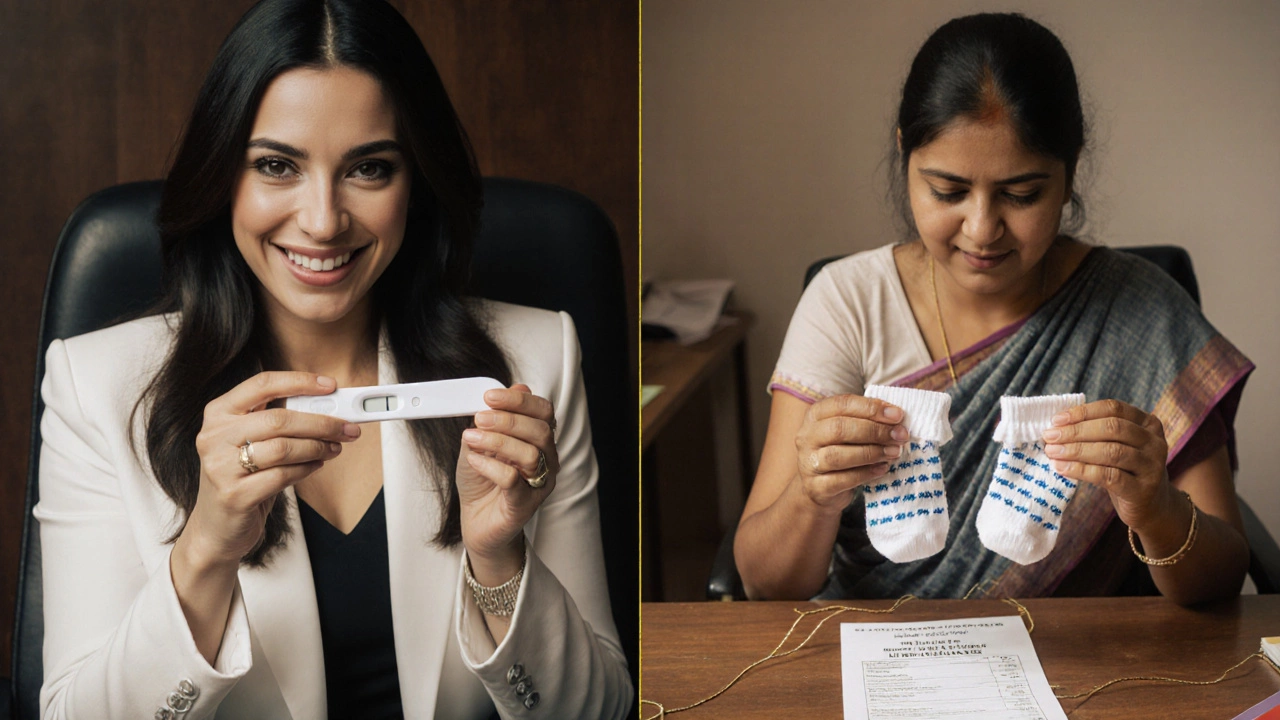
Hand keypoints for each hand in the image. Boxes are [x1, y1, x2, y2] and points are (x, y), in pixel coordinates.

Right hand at [181, 372, 358, 566]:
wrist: (216, 526)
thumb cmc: (241, 476)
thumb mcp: (251, 441)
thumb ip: (279, 422)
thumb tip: (328, 407)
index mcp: (219, 413)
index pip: (263, 385)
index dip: (300, 382)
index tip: (331, 385)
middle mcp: (214, 436)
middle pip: (279, 419)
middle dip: (321, 423)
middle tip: (347, 427)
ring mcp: (220, 466)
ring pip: (284, 448)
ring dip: (318, 447)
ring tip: (334, 448)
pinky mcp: (233, 495)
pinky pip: (282, 476)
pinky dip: (307, 469)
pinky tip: (316, 465)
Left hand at [457, 383, 557, 583]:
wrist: (476, 522)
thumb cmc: (482, 482)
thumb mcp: (479, 443)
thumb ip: (492, 419)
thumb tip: (509, 389)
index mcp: (539, 441)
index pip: (543, 412)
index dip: (519, 400)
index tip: (490, 397)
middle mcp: (546, 460)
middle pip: (540, 430)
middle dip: (508, 419)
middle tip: (480, 418)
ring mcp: (538, 483)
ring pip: (530, 454)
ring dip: (497, 441)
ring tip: (472, 439)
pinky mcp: (524, 504)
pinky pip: (513, 479)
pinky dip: (490, 466)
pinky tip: (474, 461)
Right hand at [793, 394, 908, 510]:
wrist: (819, 489)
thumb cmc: (839, 451)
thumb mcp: (847, 431)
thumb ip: (866, 420)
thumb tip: (896, 416)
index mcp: (815, 415)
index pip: (842, 404)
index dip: (871, 408)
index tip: (898, 415)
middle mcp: (807, 437)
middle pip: (839, 428)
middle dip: (875, 431)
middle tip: (900, 435)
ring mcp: (808, 463)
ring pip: (838, 455)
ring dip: (871, 452)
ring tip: (894, 452)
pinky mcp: (816, 487)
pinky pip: (842, 479)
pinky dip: (866, 473)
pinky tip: (882, 469)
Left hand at [1041, 399, 1172, 531]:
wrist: (1152, 507)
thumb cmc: (1126, 470)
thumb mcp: (1117, 446)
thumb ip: (1096, 433)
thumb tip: (1056, 427)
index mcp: (1148, 423)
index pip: (1113, 408)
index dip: (1083, 412)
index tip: (1056, 420)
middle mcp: (1154, 442)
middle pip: (1112, 428)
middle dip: (1076, 431)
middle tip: (1049, 436)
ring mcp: (1152, 466)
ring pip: (1111, 451)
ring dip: (1076, 450)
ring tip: (1052, 452)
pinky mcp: (1143, 490)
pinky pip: (1109, 476)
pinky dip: (1082, 470)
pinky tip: (1062, 469)